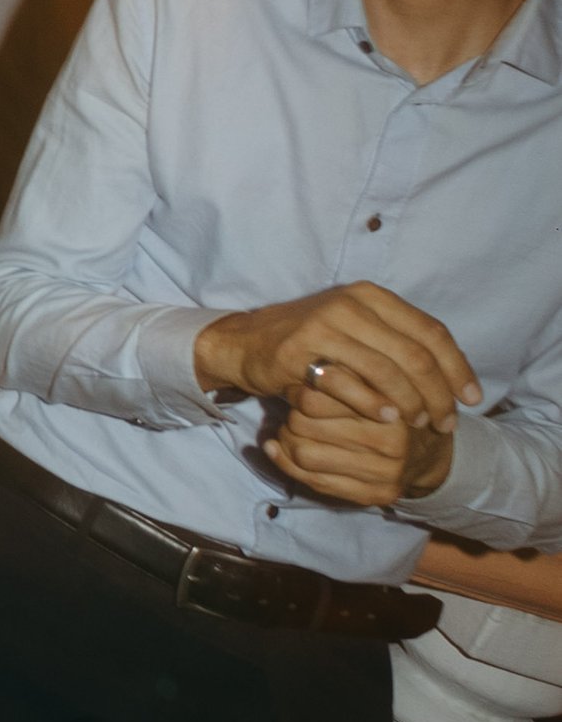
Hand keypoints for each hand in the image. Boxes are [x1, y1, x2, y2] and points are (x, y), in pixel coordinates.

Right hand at [195, 282, 479, 434]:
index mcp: (372, 296)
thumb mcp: (358, 331)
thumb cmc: (313, 342)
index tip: (473, 399)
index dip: (458, 368)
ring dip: (411, 403)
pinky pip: (349, 383)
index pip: (432, 331)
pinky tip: (388, 419)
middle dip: (439, 394)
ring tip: (419, 425)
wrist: (248, 342)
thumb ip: (398, 344)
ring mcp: (325, 326)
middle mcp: (351, 304)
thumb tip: (452, 375)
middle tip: (447, 422)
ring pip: (388, 370)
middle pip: (416, 354)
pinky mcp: (301, 352)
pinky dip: (374, 404)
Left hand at [270, 391, 453, 509]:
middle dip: (292, 414)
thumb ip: (346, 373)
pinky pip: (315, 482)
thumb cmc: (393, 407)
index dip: (301, 390)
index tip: (302, 387)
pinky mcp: (376, 495)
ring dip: (286, 439)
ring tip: (289, 429)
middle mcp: (391, 441)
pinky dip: (286, 464)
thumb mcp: (377, 382)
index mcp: (389, 404)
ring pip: (303, 454)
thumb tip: (305, 370)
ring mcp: (384, 472)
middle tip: (294, 409)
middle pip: (304, 424)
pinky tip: (277, 449)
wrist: (431, 454)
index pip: (315, 398)